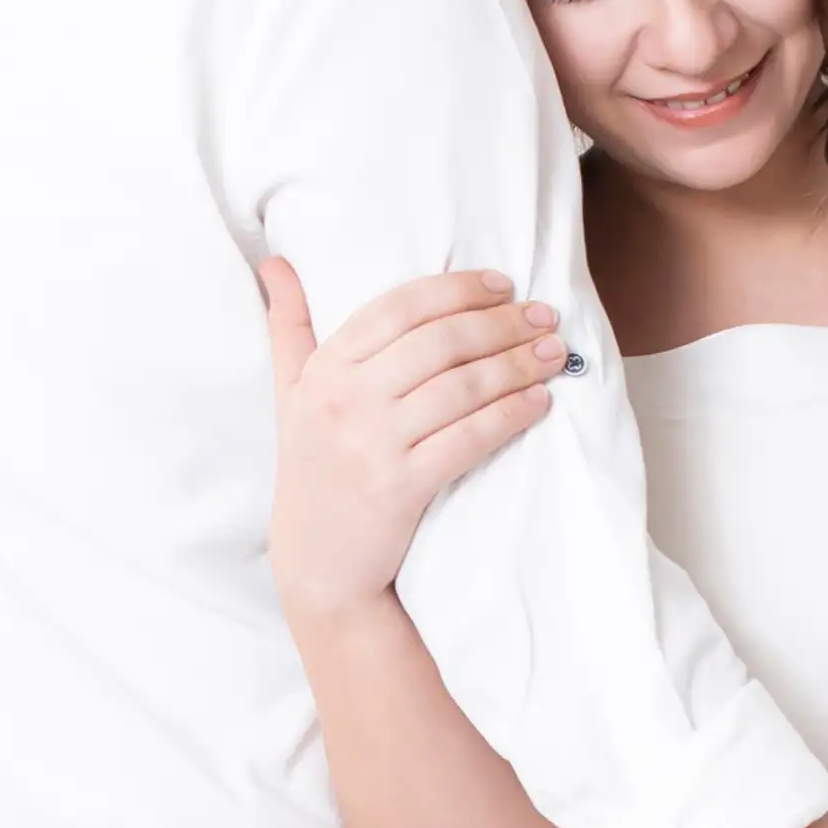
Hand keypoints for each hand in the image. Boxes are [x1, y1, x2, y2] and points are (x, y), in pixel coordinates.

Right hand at [265, 257, 567, 620]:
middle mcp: (344, 399)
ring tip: (553, 353)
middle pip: (439, 342)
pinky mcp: (401, 486)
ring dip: (517, 364)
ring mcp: (372, 443)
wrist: (317, 566)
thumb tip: (274, 261)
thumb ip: (286, 325)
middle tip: (544, 316)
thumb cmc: (310, 471)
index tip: (502, 284)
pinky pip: (469, 438)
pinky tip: (538, 402)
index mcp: (323, 369)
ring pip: (461, 386)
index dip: (457, 290)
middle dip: (501, 323)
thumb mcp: (288, 394)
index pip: (399, 307)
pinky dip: (510, 415)